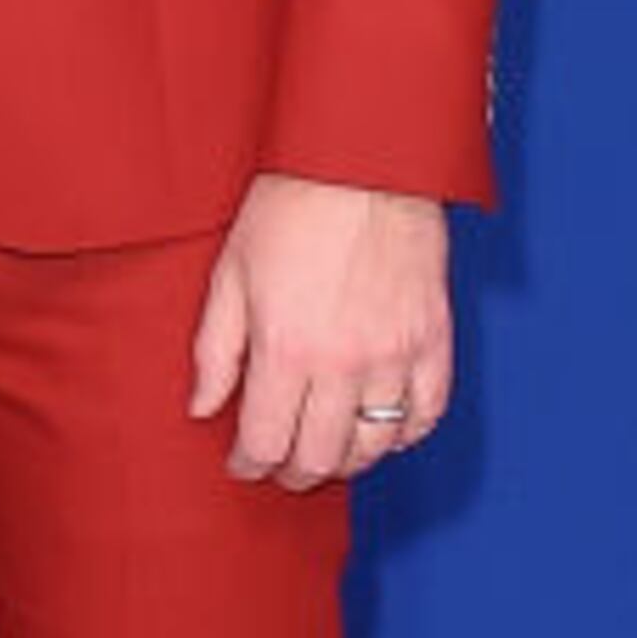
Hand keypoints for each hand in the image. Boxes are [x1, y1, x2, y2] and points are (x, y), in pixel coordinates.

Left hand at [186, 172, 447, 488]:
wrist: (362, 164)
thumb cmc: (290, 210)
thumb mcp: (230, 276)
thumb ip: (214, 351)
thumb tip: (202, 408)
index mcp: (285, 349)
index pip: (266, 442)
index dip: (248, 465)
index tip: (242, 464)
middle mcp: (343, 363)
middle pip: (320, 456)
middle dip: (293, 473)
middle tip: (280, 467)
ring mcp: (395, 355)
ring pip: (374, 446)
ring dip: (346, 461)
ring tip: (326, 451)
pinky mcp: (434, 341)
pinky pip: (427, 415)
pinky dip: (404, 435)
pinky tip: (381, 431)